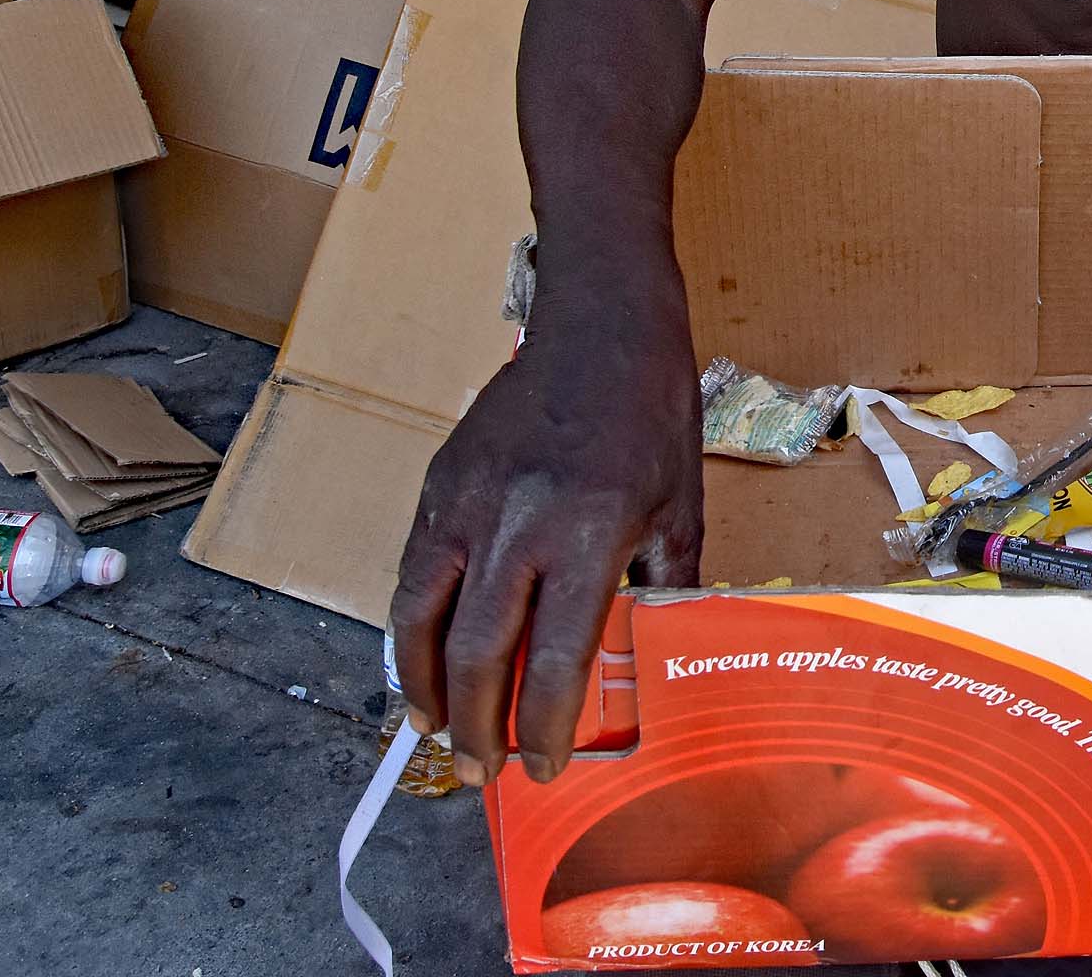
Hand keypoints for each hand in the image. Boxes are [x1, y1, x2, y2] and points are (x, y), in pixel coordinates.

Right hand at [388, 304, 702, 786]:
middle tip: (486, 768)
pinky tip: (423, 659)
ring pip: (422, 617)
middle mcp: (519, 521)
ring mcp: (468, 500)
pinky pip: (412, 571)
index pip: (558, 656)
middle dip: (476, 724)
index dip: (546, 724)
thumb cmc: (650, 414)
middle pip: (478, 651)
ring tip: (437, 732)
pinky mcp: (439, 482)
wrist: (601, 322)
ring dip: (424, 687)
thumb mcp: (681, 506)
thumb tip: (653, 660)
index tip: (545, 765)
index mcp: (591, 532)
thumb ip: (664, 587)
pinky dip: (410, 627)